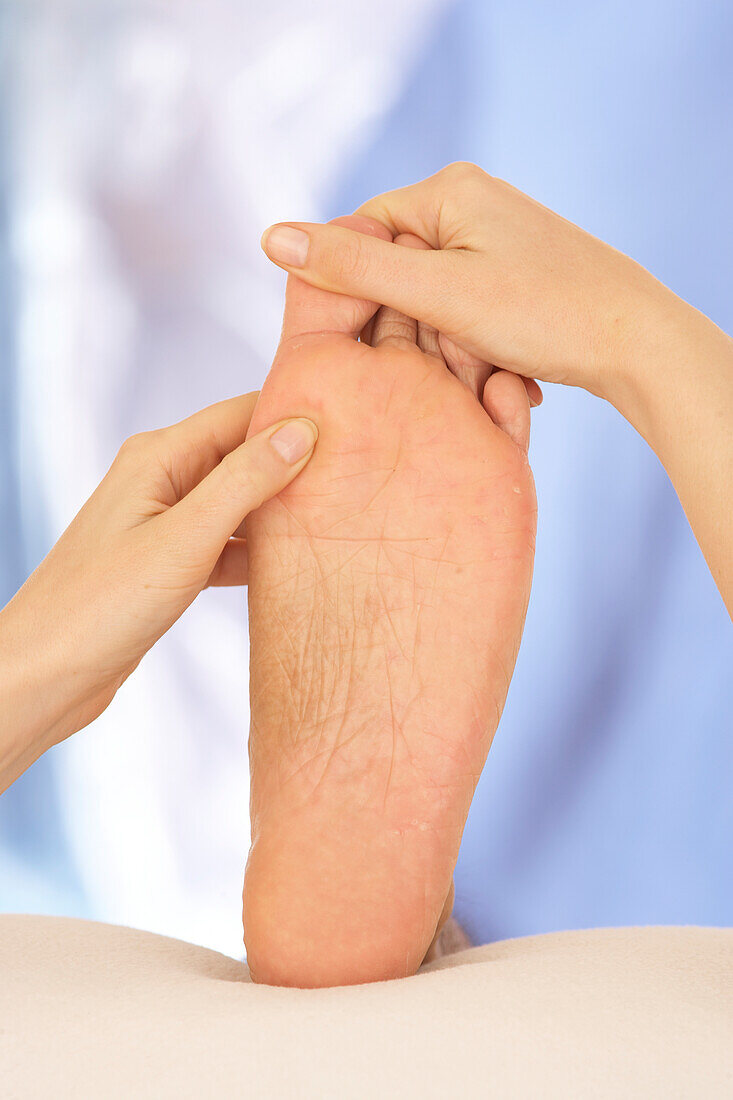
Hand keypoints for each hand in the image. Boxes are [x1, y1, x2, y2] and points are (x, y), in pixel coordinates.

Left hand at [0, 394, 317, 791]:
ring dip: (281, 509)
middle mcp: (162, 478)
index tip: (356, 424)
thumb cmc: (101, 605)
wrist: (45, 675)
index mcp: (159, 456)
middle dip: (296, 461)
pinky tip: (295, 565)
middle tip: (358, 474)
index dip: (296, 414)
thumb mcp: (185, 539)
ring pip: (239, 501)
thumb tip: (301, 430)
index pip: (241, 413)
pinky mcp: (169, 562)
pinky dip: (258, 550)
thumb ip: (244, 483)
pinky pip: (227, 542)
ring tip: (338, 517)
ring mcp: (165, 521)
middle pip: (244, 453)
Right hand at [260, 162, 703, 405]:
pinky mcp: (515, 275)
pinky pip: (467, 314)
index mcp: (449, 189)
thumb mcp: (438, 293)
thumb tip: (270, 237)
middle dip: (417, 329)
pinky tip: (503, 374)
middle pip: (399, 272)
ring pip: (434, 302)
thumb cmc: (543, 311)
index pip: (362, 233)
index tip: (364, 344)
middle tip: (452, 363)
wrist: (638, 343)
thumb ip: (354, 268)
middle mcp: (472, 204)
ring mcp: (496, 240)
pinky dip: (476, 348)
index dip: (355, 292)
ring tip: (487, 373)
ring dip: (450, 347)